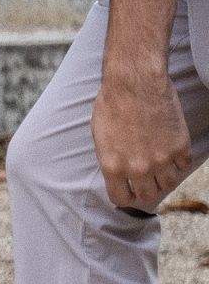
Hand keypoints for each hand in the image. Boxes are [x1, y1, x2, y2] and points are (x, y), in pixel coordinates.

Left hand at [92, 67, 190, 212]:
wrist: (135, 84)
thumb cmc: (112, 106)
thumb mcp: (101, 138)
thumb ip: (112, 160)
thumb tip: (118, 175)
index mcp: (113, 167)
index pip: (121, 199)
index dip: (125, 197)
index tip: (128, 192)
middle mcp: (138, 168)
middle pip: (147, 196)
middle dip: (145, 191)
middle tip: (145, 182)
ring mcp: (162, 159)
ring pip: (168, 184)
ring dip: (163, 178)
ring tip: (158, 167)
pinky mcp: (180, 147)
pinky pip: (183, 165)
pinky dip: (178, 162)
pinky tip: (170, 151)